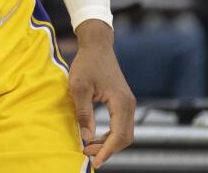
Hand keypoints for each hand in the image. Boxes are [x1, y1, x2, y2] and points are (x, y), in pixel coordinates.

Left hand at [70, 20, 134, 168]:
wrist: (97, 47)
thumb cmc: (86, 64)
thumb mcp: (79, 87)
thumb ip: (83, 113)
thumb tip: (86, 138)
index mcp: (121, 102)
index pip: (119, 135)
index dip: (107, 151)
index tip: (94, 162)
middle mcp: (129, 105)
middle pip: (125, 138)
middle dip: (107, 149)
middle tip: (87, 153)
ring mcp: (128, 104)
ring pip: (124, 134)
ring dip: (108, 144)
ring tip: (88, 148)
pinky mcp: (123, 103)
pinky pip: (120, 126)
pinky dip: (109, 136)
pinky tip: (95, 138)